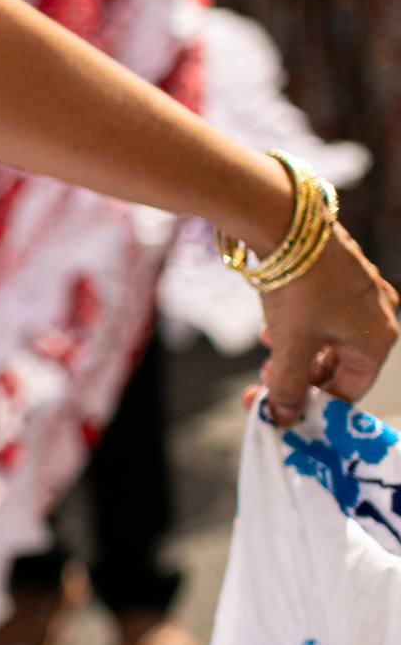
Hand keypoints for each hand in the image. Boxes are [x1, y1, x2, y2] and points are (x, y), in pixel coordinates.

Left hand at [257, 225, 398, 425]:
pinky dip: (297, 328)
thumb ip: (286, 388)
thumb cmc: (298, 290)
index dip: (313, 404)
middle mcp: (378, 316)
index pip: (350, 389)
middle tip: (266, 383)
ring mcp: (361, 294)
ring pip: (327, 339)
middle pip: (338, 364)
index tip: (280, 410)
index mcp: (377, 340)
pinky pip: (321, 315)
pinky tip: (272, 327)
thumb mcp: (290, 348)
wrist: (288, 226)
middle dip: (299, 376)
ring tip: (270, 352)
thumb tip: (282, 418)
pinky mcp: (340, 276)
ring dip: (296, 352)